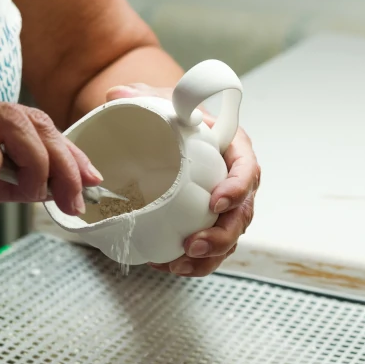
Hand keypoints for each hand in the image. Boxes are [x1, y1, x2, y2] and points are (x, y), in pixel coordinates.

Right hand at [0, 84, 102, 260]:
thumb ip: (18, 181)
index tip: (93, 182)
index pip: (36, 122)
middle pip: (32, 119)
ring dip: (37, 162)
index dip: (70, 152)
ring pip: (11, 122)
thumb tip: (63, 184)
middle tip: (75, 200)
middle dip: (64, 162)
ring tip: (35, 195)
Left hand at [105, 83, 258, 276]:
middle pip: (242, 214)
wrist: (170, 132)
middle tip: (193, 246)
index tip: (215, 204)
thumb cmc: (175, 117)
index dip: (237, 190)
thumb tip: (117, 97)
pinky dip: (195, 263)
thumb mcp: (161, 101)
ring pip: (230, 238)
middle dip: (222, 236)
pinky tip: (170, 266)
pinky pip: (213, 249)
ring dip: (209, 257)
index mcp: (234, 149)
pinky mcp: (212, 224)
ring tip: (180, 266)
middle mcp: (237, 181)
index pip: (247, 170)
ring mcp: (227, 206)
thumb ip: (142, 97)